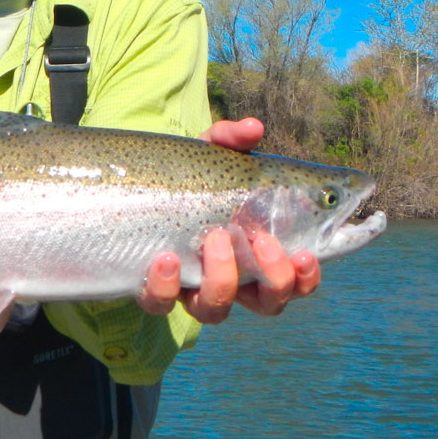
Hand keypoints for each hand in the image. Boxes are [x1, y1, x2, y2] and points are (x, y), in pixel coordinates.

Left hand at [138, 118, 320, 322]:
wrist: (130, 191)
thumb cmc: (185, 177)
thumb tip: (254, 128)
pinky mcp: (153, 291)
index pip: (294, 278)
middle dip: (275, 279)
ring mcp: (189, 287)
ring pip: (217, 310)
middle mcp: (229, 279)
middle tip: (263, 240)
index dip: (307, 277)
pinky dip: (166, 285)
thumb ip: (230, 139)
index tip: (307, 255)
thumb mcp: (207, 154)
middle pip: (269, 304)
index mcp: (254, 252)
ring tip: (216, 238)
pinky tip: (166, 257)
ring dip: (223, 278)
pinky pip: (161, 303)